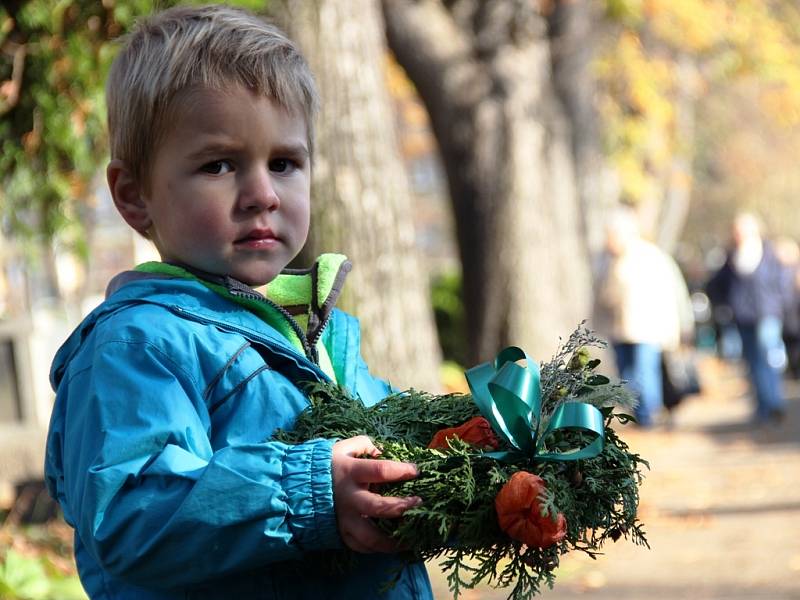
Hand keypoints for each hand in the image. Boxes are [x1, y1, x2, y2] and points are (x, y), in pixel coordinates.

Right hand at [332, 435, 420, 553]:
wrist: (295, 487)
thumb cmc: (326, 465)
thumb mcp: (343, 448)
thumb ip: (365, 445)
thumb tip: (385, 451)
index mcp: (350, 471)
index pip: (381, 470)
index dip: (402, 470)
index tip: (416, 471)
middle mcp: (348, 497)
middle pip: (379, 507)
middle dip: (403, 507)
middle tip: (420, 503)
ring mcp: (343, 518)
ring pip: (371, 537)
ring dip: (393, 540)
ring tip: (411, 538)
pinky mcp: (340, 533)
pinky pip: (361, 546)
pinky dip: (377, 548)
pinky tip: (392, 545)